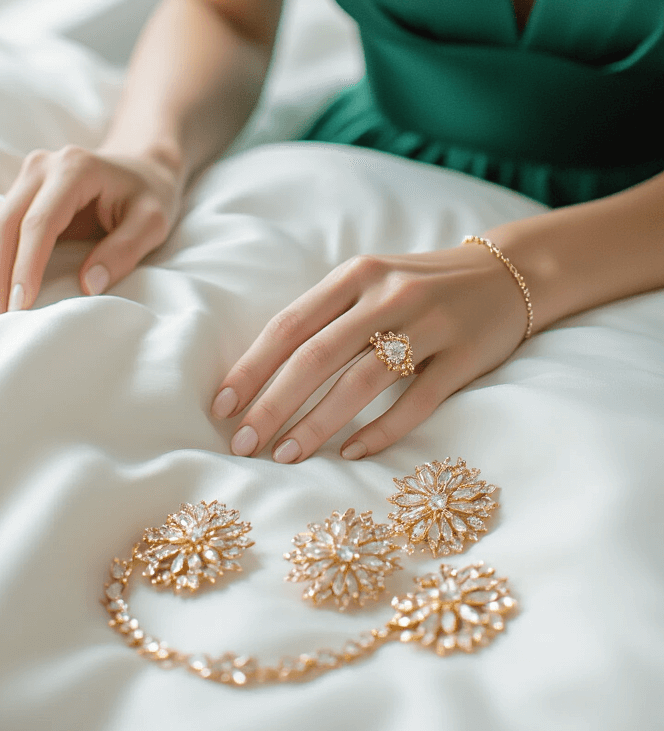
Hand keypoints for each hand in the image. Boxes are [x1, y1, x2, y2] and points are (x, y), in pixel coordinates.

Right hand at [0, 145, 182, 318]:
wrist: (141, 167)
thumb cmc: (149, 195)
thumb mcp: (152, 221)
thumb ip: (125, 250)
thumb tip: (89, 285)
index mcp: (74, 169)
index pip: (40, 222)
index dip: (26, 265)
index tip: (21, 305)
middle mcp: (41, 167)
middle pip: (4, 224)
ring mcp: (25, 178)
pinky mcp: (16, 193)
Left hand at [211, 245, 529, 460]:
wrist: (507, 275)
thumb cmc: (420, 287)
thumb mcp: (370, 283)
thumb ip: (326, 317)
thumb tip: (261, 374)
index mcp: (356, 275)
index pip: (291, 325)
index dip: (253, 368)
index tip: (222, 407)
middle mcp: (388, 295)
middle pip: (318, 355)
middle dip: (274, 404)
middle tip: (244, 444)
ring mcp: (429, 325)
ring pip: (362, 380)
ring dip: (318, 423)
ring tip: (286, 455)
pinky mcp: (463, 356)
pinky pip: (416, 401)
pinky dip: (381, 430)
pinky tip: (351, 452)